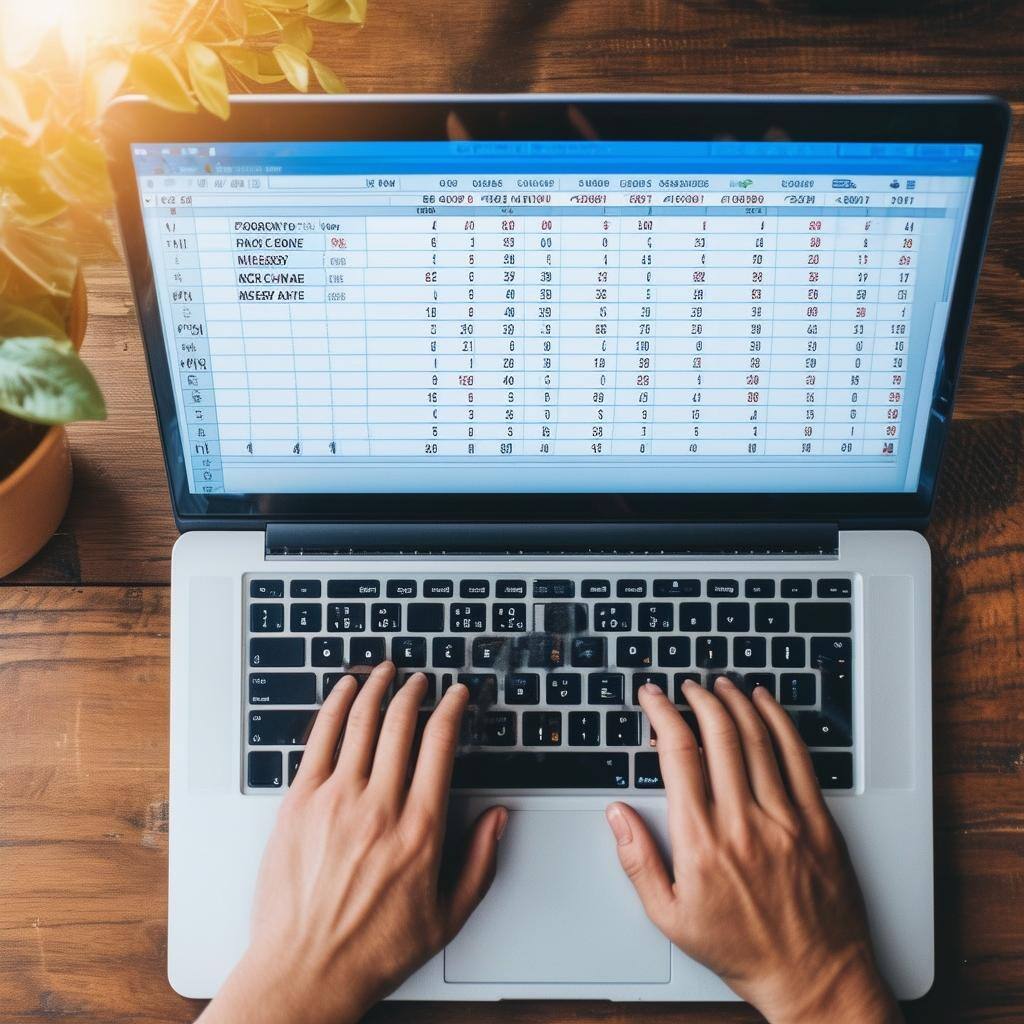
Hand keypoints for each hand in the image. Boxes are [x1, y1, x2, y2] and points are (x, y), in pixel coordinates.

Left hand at [199, 664, 506, 1023]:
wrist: (304, 972)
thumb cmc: (372, 949)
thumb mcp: (447, 917)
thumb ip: (480, 862)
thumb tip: (498, 818)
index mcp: (419, 829)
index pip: (441, 745)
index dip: (452, 709)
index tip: (458, 695)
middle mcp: (378, 806)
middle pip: (401, 724)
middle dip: (416, 692)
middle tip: (423, 680)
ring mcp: (335, 801)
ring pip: (361, 722)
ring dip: (377, 687)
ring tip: (386, 671)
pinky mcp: (299, 803)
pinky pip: (319, 739)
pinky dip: (334, 706)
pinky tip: (344, 690)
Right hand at [606, 677, 901, 1023]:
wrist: (813, 977)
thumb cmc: (742, 950)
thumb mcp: (670, 917)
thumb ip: (638, 860)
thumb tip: (617, 815)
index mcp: (701, 842)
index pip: (677, 756)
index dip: (662, 715)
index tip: (652, 698)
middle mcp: (742, 822)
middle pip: (717, 736)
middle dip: (697, 699)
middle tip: (686, 686)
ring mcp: (783, 818)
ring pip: (756, 739)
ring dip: (734, 703)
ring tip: (719, 685)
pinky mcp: (816, 821)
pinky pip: (797, 757)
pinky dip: (779, 722)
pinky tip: (765, 704)